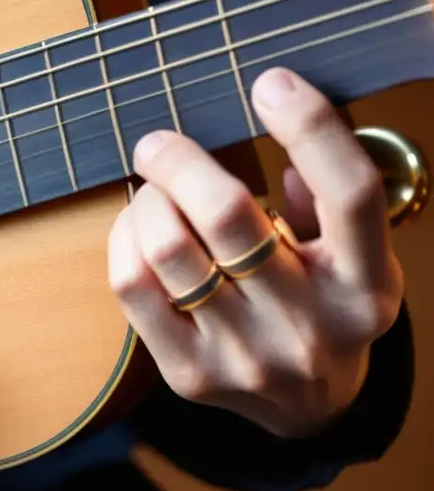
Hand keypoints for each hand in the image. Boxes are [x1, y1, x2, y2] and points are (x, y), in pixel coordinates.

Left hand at [108, 67, 402, 438]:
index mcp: (364, 286)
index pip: (350, 196)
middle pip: (228, 216)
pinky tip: (138, 227)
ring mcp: (244, 356)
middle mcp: (308, 324)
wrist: (308, 407)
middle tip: (157, 142)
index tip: (269, 82)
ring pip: (168, 249)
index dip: (310, 127)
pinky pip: (132, 285)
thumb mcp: (356, 256)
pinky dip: (126, 238)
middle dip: (180, 160)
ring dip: (149, 200)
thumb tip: (285, 129)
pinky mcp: (189, 375)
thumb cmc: (326, 307)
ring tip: (152, 191)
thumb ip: (330, 198)